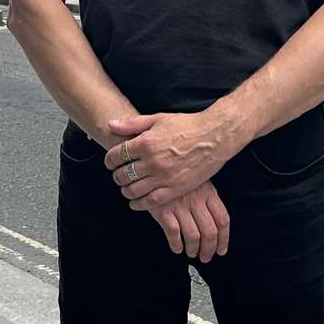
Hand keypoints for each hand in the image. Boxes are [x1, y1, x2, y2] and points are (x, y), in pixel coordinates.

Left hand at [105, 112, 234, 207]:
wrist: (214, 137)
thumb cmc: (186, 126)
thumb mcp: (158, 119)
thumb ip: (132, 124)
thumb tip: (110, 124)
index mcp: (145, 143)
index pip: (116, 156)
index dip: (109, 160)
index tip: (111, 162)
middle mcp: (152, 161)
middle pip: (122, 175)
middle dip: (116, 176)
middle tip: (118, 175)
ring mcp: (163, 177)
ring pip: (133, 190)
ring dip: (126, 190)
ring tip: (127, 187)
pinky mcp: (175, 189)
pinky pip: (151, 201)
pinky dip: (139, 204)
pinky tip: (136, 202)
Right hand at [143, 181, 229, 261]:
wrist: (155, 165)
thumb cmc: (177, 174)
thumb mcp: (198, 181)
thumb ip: (208, 199)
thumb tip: (217, 226)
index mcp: (208, 193)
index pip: (223, 220)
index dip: (224, 239)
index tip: (221, 249)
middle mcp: (196, 200)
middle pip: (210, 232)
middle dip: (209, 249)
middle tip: (206, 256)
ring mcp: (180, 205)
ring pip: (193, 236)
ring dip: (193, 249)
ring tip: (191, 252)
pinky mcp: (163, 209)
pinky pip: (173, 233)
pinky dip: (176, 244)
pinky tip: (177, 247)